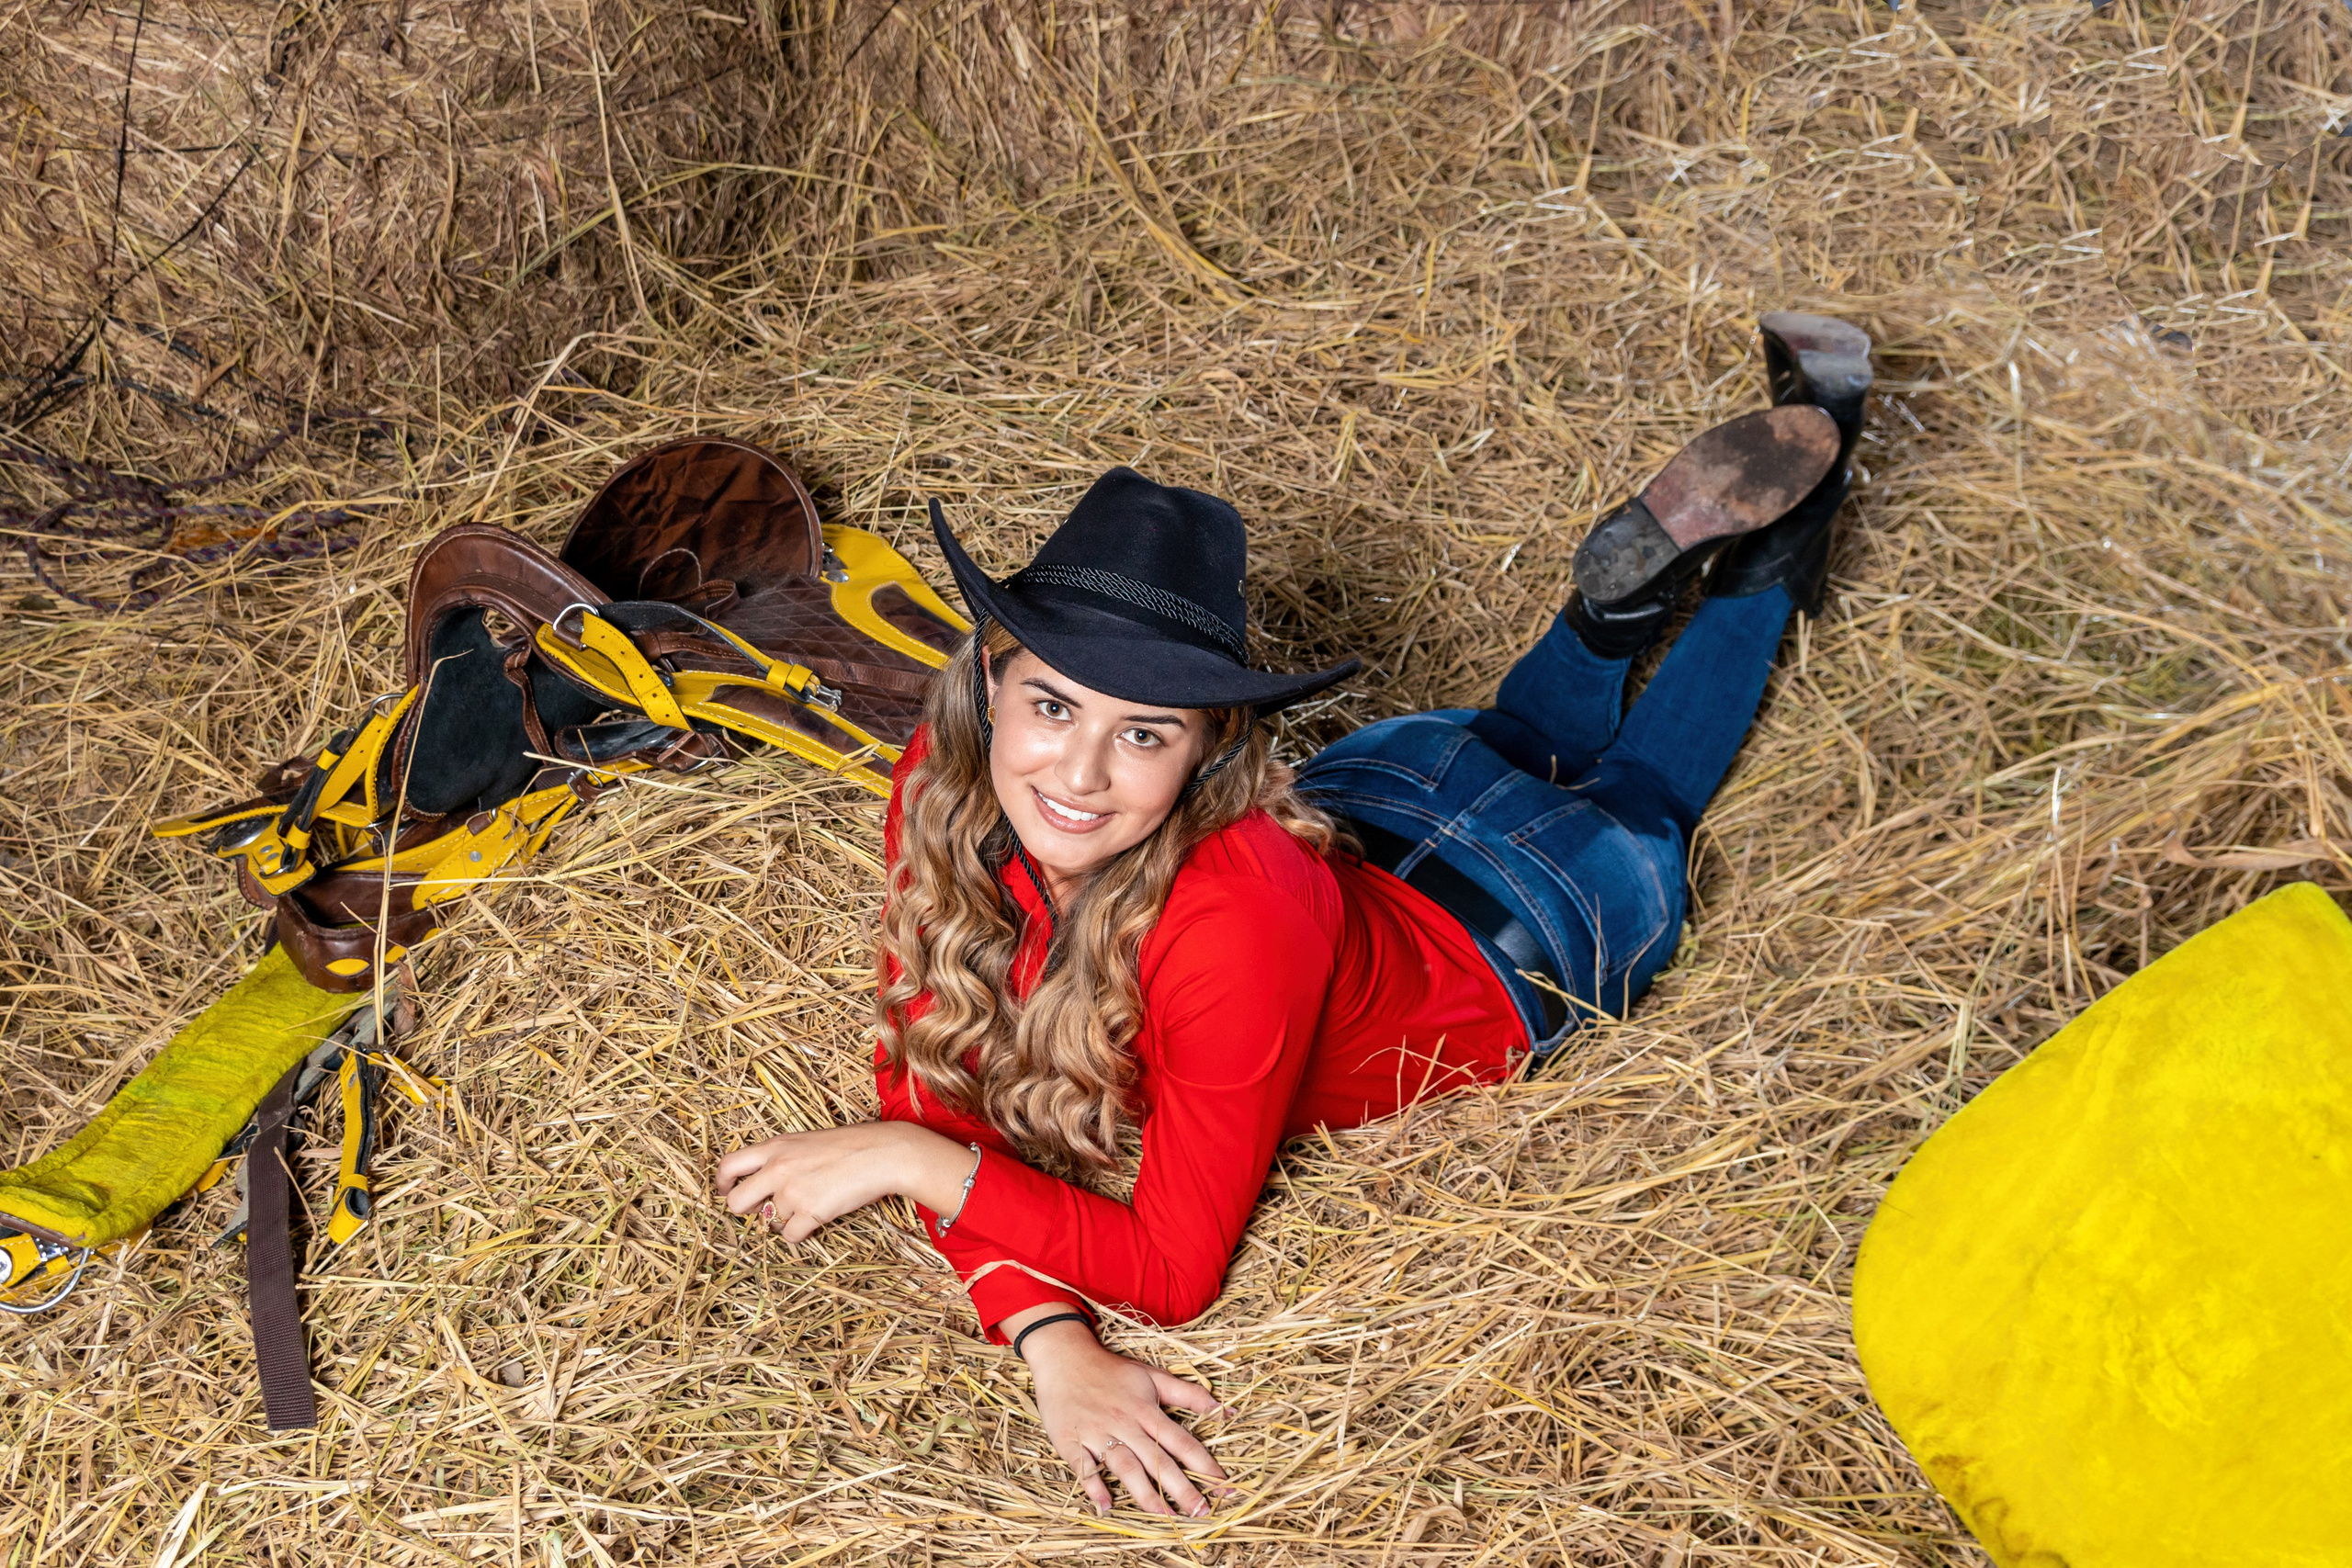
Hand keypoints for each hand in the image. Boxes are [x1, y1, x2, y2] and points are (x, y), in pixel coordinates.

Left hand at [714, 1121, 970, 1242]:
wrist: (883, 1153)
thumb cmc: (852, 1144)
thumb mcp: (808, 1140)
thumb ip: (783, 1157)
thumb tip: (767, 1178)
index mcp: (774, 1147)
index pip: (728, 1165)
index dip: (722, 1183)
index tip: (726, 1192)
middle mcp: (776, 1169)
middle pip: (736, 1202)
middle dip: (747, 1211)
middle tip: (763, 1209)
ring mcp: (791, 1192)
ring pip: (770, 1222)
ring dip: (785, 1220)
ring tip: (809, 1207)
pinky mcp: (810, 1213)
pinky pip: (791, 1236)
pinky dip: (801, 1234)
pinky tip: (816, 1221)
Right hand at [1013, 1311, 1232, 1516]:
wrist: (1065, 1357)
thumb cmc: (1112, 1370)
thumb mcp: (1153, 1376)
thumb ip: (1189, 1394)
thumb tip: (1226, 1411)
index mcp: (1146, 1410)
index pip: (1181, 1442)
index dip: (1204, 1464)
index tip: (1222, 1486)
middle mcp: (1125, 1424)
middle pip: (1157, 1460)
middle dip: (1181, 1488)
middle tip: (1200, 1512)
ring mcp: (1098, 1434)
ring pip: (1126, 1467)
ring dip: (1145, 1493)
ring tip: (1164, 1515)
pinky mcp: (1072, 1441)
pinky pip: (1084, 1467)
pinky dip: (1095, 1487)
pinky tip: (1107, 1505)